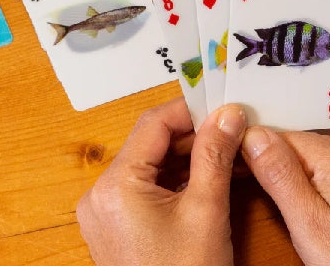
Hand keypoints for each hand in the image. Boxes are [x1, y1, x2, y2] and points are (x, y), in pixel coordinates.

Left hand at [76, 98, 245, 265]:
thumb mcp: (206, 212)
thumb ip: (215, 155)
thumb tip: (228, 114)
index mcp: (115, 185)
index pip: (153, 124)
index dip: (189, 110)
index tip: (220, 106)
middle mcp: (100, 193)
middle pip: (149, 144)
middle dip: (191, 135)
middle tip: (229, 130)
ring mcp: (104, 210)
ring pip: (149, 165)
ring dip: (184, 157)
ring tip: (223, 152)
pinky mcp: (114, 223)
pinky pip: (144, 186)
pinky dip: (172, 179)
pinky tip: (203, 177)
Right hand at [242, 127, 329, 265]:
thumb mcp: (307, 221)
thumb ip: (278, 173)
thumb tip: (252, 134)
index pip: (276, 136)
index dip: (256, 157)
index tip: (245, 180)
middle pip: (294, 146)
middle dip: (277, 170)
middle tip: (280, 207)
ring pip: (309, 158)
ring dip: (295, 179)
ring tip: (300, 215)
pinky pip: (328, 169)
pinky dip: (315, 185)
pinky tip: (317, 211)